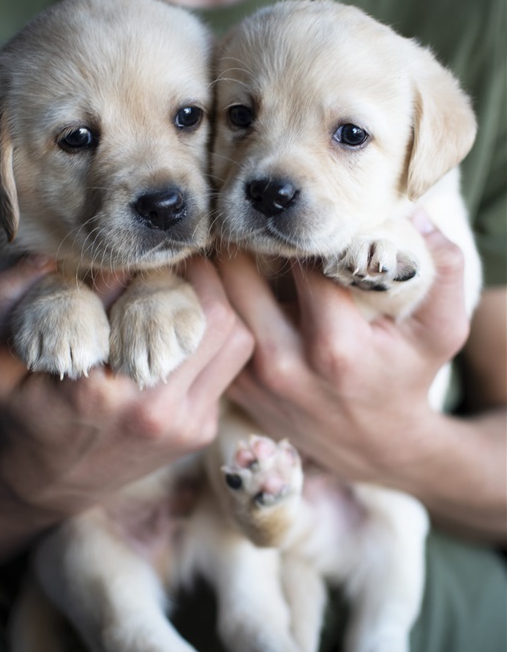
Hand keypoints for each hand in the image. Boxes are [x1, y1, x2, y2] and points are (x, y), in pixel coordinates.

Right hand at [0, 255, 253, 562]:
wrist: (55, 482)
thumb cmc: (25, 411)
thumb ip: (3, 301)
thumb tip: (46, 256)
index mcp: (96, 389)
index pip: (140, 298)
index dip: (140, 263)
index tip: (133, 254)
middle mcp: (150, 409)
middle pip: (213, 315)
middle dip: (201, 273)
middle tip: (178, 259)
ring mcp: (183, 423)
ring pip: (236, 338)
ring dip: (219, 303)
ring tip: (189, 288)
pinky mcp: (201, 429)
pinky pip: (230, 367)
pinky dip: (215, 340)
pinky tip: (186, 331)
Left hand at [217, 226, 468, 483]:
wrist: (378, 446)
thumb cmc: (407, 378)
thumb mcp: (441, 330)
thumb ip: (442, 269)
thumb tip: (414, 211)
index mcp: (336, 347)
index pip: (301, 264)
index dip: (299, 227)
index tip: (301, 205)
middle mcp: (285, 364)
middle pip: (239, 276)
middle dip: (245, 237)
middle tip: (252, 207)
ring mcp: (254, 379)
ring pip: (215, 303)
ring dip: (218, 265)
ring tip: (230, 233)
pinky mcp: (237, 388)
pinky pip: (210, 334)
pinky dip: (212, 303)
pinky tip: (221, 280)